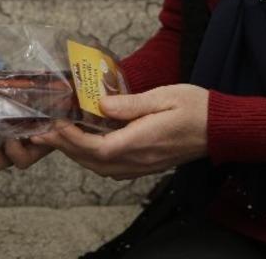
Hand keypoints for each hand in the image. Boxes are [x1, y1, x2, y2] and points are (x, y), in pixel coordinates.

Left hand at [29, 84, 208, 179]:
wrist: (221, 128)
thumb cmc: (196, 108)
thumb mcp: (163, 96)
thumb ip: (130, 103)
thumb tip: (101, 104)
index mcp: (142, 141)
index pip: (97, 148)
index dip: (72, 139)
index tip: (55, 124)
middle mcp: (140, 159)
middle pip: (93, 161)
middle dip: (66, 147)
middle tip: (44, 132)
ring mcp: (143, 165)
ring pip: (101, 168)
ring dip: (77, 155)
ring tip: (61, 137)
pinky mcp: (147, 164)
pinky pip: (113, 169)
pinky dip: (93, 159)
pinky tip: (87, 145)